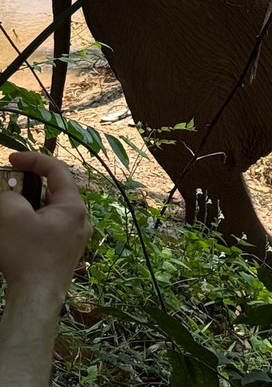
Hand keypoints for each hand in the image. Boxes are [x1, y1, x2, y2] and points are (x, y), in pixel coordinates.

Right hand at [0, 152, 90, 300]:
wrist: (37, 297)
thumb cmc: (27, 255)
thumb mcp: (10, 216)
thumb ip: (9, 195)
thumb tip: (12, 195)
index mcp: (73, 206)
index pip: (57, 170)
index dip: (33, 159)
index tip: (11, 158)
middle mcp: (80, 219)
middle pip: (52, 192)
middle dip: (27, 187)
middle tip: (5, 190)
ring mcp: (74, 238)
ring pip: (48, 213)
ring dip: (26, 209)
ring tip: (7, 215)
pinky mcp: (64, 253)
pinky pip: (47, 231)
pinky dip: (30, 226)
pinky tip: (14, 235)